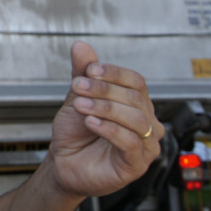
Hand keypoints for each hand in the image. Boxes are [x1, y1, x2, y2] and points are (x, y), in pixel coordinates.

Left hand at [47, 41, 163, 198]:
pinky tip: (90, 122)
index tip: (89, 70)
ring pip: (136, 119)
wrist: (63, 163)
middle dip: (103, 90)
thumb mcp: (78, 98)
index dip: (113, 73)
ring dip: (105, 108)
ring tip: (81, 106)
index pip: (136, 82)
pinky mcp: (137, 165)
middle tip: (78, 87)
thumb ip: (82, 73)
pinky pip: (130, 142)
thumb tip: (81, 45)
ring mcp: (145, 145)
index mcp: (137, 105)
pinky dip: (109, 129)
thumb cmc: (75, 134)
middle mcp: (147, 124)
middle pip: (135, 98)